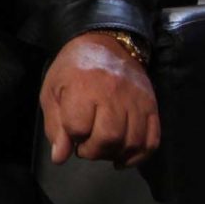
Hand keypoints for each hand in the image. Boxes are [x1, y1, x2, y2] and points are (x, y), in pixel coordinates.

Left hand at [40, 32, 159, 166]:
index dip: (72, 138)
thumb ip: (54, 125)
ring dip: (115, 154)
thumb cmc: (73, 69)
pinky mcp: (152, 106)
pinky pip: (152, 139)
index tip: (70, 134)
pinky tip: (123, 159)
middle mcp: (113, 96)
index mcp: (84, 89)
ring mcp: (136, 102)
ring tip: (102, 149)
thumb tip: (60, 158)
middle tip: (85, 146)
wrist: (108, 44)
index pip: (78, 128)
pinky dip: (140, 155)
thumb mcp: (52, 92)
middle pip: (108, 138)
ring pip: (132, 141)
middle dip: (93, 151)